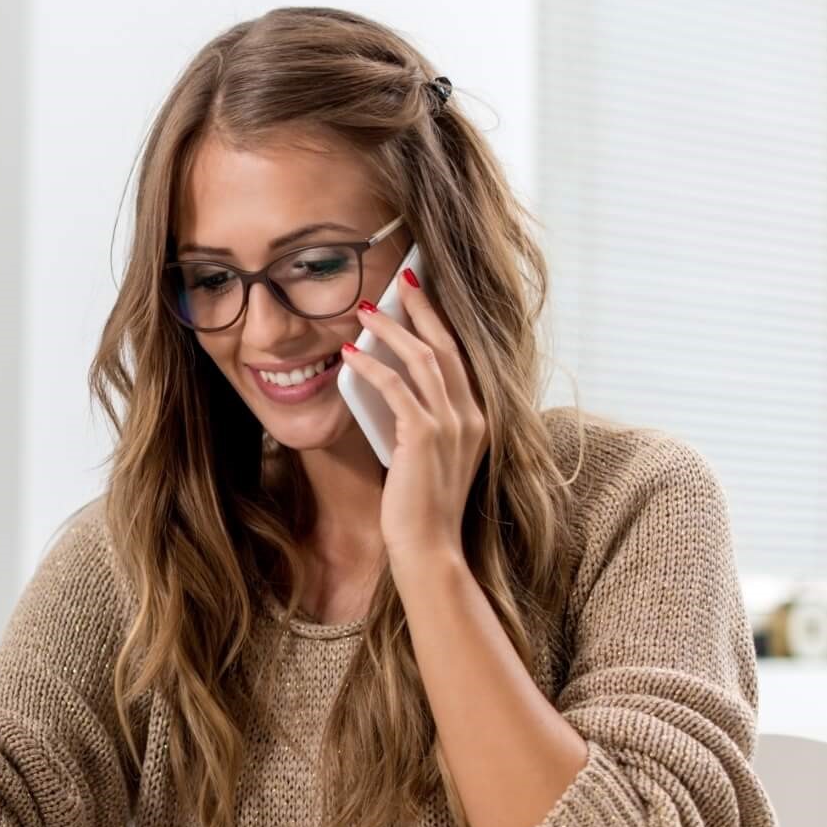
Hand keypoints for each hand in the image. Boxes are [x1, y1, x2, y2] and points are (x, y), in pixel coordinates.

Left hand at [340, 267, 486, 567]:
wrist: (429, 548)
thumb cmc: (422, 507)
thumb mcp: (428, 456)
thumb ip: (419, 420)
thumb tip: (385, 382)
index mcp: (478, 419)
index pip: (460, 357)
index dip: (440, 322)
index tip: (421, 294)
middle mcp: (472, 416)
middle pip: (446, 346)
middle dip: (422, 308)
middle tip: (402, 278)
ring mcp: (451, 426)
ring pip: (422, 360)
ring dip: (391, 330)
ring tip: (365, 310)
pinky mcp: (423, 438)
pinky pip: (396, 389)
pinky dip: (370, 367)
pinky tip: (347, 356)